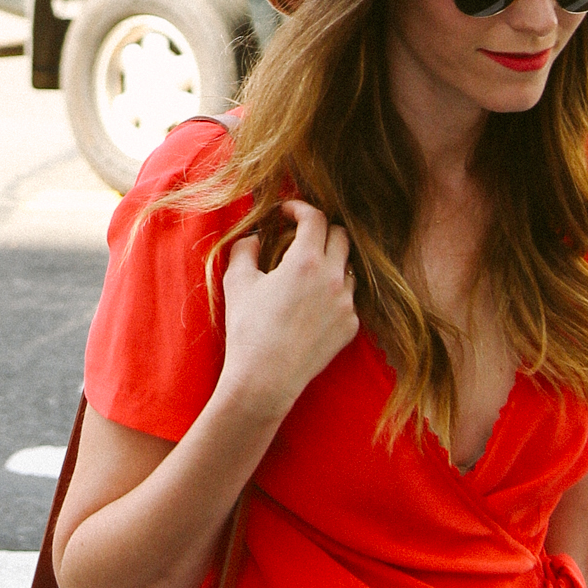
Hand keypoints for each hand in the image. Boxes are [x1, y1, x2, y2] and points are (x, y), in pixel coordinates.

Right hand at [217, 202, 358, 430]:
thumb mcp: (237, 282)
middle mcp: (334, 279)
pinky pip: (349, 298)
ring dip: (330, 262)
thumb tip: (254, 237)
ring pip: (348, 267)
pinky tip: (312, 304)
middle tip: (299, 236)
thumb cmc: (248, 329)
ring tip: (306, 273)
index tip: (286, 212)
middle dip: (320, 230)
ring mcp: (347, 304)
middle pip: (341, 235)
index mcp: (306, 261)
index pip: (315, 218)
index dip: (300, 208)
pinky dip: (334, 293)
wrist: (265, 380)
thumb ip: (245, 248)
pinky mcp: (350, 327)